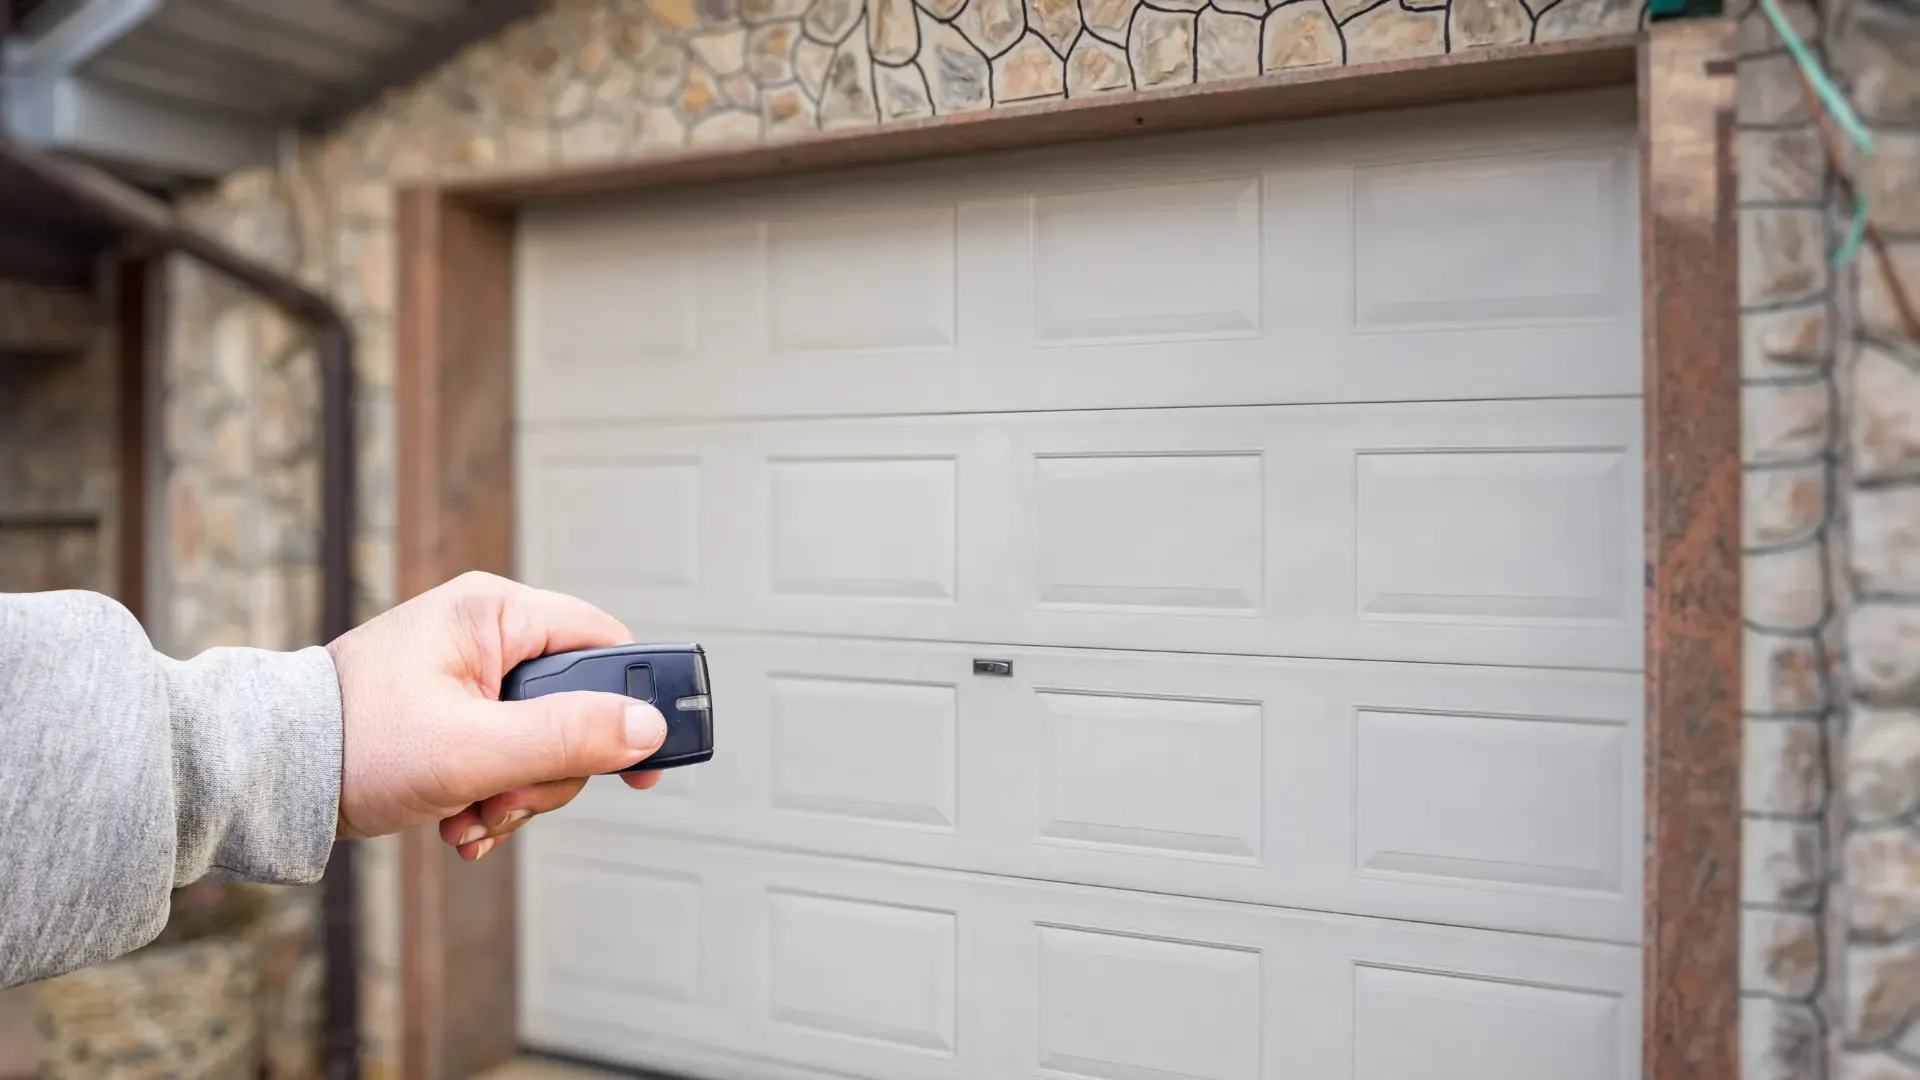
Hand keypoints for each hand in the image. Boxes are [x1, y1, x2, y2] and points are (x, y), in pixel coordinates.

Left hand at [326, 571, 666, 860]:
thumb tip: (647, 729)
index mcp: (494, 612)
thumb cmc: (352, 744)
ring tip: (472, 815)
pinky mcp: (454, 711)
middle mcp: (486, 633)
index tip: (643, 764)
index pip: (604, 644)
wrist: (267, 777)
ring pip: (543, 741)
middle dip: (551, 770)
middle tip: (508, 799)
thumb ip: (567, 737)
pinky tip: (460, 818)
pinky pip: (508, 755)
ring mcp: (469, 674)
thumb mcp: (473, 749)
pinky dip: (493, 796)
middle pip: (576, 705)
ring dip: (518, 794)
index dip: (633, 704)